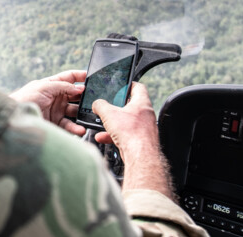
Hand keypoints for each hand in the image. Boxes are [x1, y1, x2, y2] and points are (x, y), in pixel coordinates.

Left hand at [9, 70, 86, 135]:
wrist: (14, 117)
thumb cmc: (25, 98)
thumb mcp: (44, 87)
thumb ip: (62, 86)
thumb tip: (79, 88)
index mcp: (53, 84)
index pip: (70, 77)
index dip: (81, 76)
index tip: (93, 77)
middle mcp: (57, 97)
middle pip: (76, 95)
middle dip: (86, 97)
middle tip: (96, 100)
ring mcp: (57, 110)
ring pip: (75, 111)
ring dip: (83, 114)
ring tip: (90, 117)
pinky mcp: (56, 123)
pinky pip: (69, 125)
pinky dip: (76, 128)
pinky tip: (80, 129)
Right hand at [92, 82, 174, 198]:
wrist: (140, 157)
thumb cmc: (132, 134)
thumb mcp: (109, 114)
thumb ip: (100, 105)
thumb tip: (97, 104)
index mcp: (142, 103)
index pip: (138, 87)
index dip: (128, 84)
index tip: (120, 86)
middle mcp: (146, 115)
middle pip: (130, 105)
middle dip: (116, 107)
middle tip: (108, 107)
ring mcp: (144, 128)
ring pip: (126, 122)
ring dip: (113, 123)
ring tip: (103, 124)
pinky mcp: (140, 141)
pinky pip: (125, 134)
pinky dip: (114, 135)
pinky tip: (104, 137)